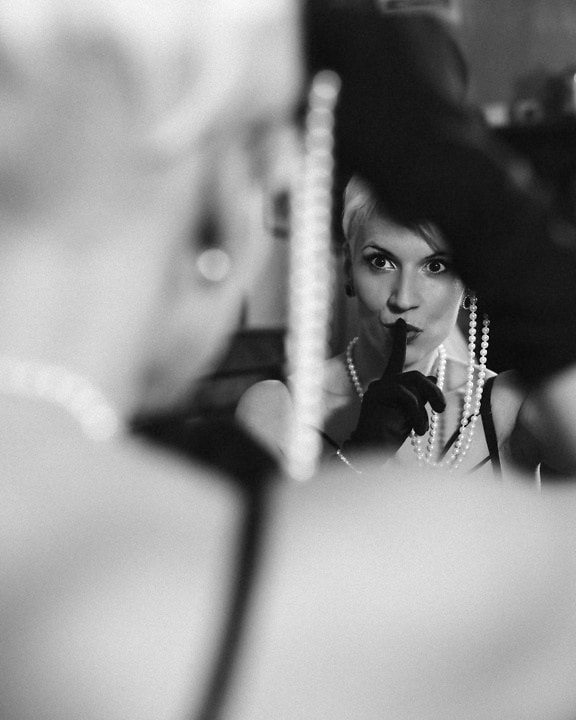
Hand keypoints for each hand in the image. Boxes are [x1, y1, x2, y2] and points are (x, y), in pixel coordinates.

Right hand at [345, 319, 445, 454]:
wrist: (369, 451)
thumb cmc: (388, 435)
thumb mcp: (410, 415)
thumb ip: (420, 396)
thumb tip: (432, 378)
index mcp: (388, 385)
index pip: (396, 357)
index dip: (399, 339)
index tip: (402, 321)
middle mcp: (382, 382)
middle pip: (417, 374)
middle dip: (434, 392)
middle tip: (440, 409)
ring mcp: (379, 387)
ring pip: (415, 381)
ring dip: (427, 402)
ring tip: (424, 427)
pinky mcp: (378, 395)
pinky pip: (408, 396)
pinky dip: (417, 414)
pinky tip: (416, 430)